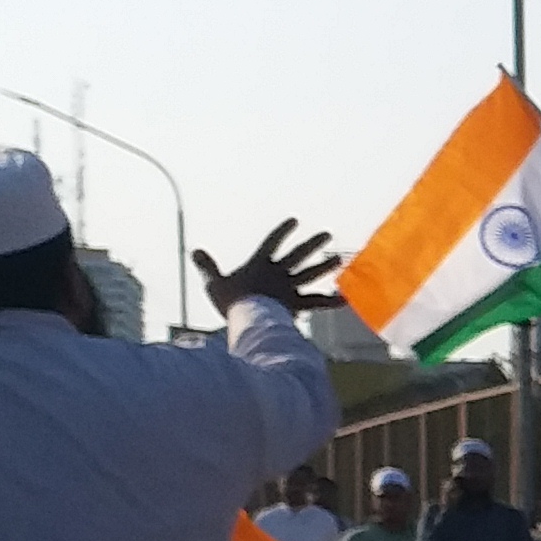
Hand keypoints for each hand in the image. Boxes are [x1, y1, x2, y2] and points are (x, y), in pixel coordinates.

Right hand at [200, 223, 341, 313]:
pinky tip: (346, 299)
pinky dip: (332, 301)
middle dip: (312, 244)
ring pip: (311, 274)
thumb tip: (194, 251)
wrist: (248, 319)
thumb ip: (208, 267)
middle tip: (326, 235)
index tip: (294, 221)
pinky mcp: (297, 305)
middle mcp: (278, 274)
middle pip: (298, 255)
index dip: (282, 232)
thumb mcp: (215, 282)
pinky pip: (317, 303)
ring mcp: (290, 289)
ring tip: (338, 259)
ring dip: (325, 266)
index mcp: (259, 265)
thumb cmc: (230, 302)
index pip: (272, 243)